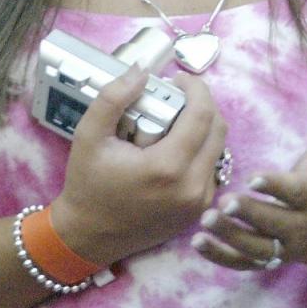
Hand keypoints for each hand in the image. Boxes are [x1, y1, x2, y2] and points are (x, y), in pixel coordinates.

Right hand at [51, 66, 226, 265]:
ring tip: (174, 119)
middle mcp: (192, 187)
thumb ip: (113, 98)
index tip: (178, 79)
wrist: (88, 236)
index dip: (196, 88)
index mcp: (167, 167)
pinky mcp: (199, 211)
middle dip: (201, 103)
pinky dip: (200, 148)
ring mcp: (199, 202)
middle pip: (218, 128)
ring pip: (218, 148)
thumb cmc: (88, 185)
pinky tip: (175, 144)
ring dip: (203, 125)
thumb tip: (142, 71)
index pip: (202, 114)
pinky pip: (212, 168)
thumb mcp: (89, 135)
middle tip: (176, 95)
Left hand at [193, 112, 306, 272]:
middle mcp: (299, 227)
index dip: (274, 186)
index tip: (253, 177)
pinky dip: (221, 256)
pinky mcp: (269, 259)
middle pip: (273, 224)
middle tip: (224, 201)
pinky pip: (244, 263)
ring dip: (230, 236)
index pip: (294, 193)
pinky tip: (197, 242)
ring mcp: (283, 247)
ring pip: (256, 248)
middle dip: (249, 214)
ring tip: (205, 221)